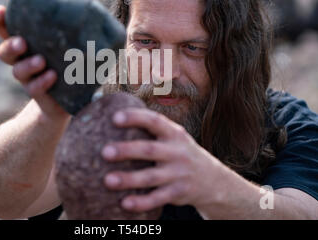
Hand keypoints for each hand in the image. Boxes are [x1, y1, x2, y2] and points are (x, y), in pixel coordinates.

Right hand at [0, 5, 68, 119]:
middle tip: (22, 42)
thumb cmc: (71, 64)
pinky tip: (52, 76)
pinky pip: (34, 88)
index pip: (7, 31)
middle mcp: (23, 61)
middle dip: (10, 45)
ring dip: (27, 64)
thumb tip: (93, 8)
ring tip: (41, 61)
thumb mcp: (72, 45)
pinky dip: (42, 81)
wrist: (70, 99)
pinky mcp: (39, 93)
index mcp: (27, 45)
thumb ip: (75, 31)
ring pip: (17, 71)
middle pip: (5, 52)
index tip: (1, 9)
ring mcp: (29, 78)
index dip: (1, 21)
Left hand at [101, 108, 229, 212]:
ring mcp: (179, 174)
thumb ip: (152, 128)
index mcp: (174, 134)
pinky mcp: (178, 193)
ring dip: (129, 179)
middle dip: (127, 150)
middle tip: (105, 152)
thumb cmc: (180, 152)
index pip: (154, 121)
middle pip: (149, 150)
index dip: (136, 117)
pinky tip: (125, 203)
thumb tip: (114, 114)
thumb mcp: (174, 136)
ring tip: (108, 180)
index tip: (115, 117)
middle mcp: (177, 152)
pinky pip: (157, 199)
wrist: (213, 180)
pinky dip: (141, 202)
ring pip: (151, 177)